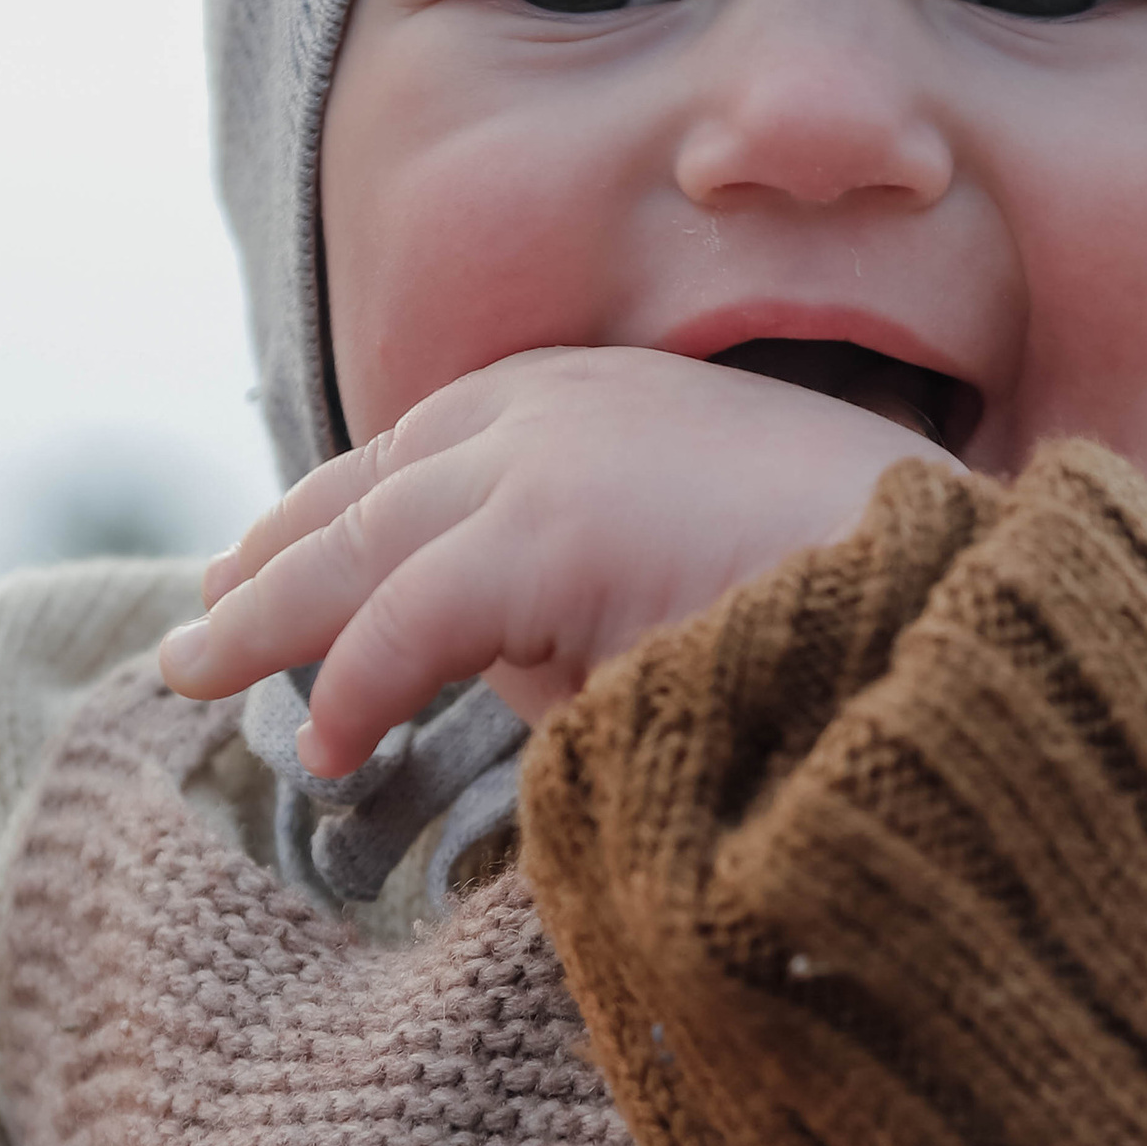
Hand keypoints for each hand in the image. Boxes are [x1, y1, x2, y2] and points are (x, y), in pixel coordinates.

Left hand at [158, 346, 940, 778]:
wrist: (949, 603)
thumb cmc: (840, 610)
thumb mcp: (675, 580)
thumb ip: (574, 604)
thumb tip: (488, 667)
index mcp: (594, 397)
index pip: (418, 455)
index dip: (327, 517)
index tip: (260, 570)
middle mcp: (560, 404)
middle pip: (366, 490)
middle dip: (271, 563)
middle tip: (197, 630)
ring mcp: (553, 455)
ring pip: (360, 548)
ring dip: (269, 623)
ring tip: (197, 683)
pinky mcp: (550, 529)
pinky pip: (405, 619)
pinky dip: (351, 685)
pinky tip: (323, 748)